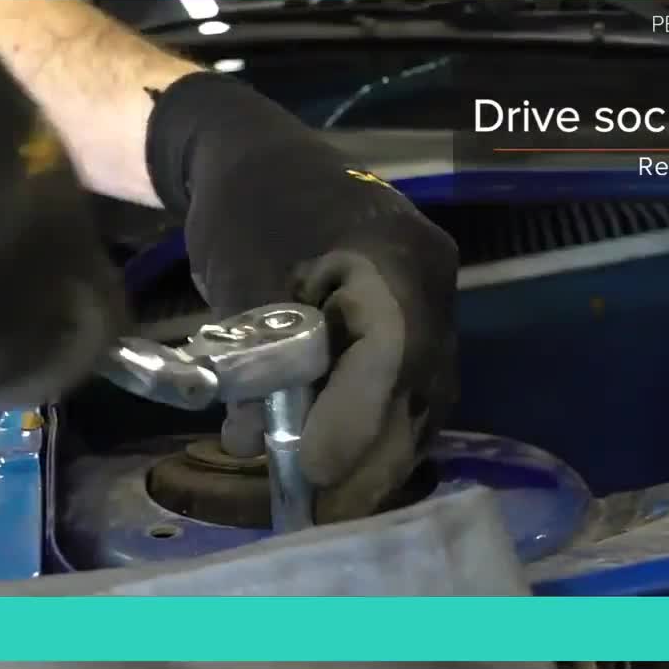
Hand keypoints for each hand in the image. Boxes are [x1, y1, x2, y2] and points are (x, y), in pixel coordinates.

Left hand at [147, 73, 458, 523]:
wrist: (254, 152)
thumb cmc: (243, 205)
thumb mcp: (239, 280)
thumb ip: (255, 362)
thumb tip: (254, 446)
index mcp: (393, 257)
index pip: (391, 354)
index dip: (356, 421)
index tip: (313, 474)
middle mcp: (429, 284)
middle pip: (417, 390)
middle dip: (370, 459)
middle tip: (321, 515)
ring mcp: (429, 304)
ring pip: (418, 398)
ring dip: (375, 454)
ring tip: (328, 505)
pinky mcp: (412, 322)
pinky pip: (407, 388)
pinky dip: (374, 429)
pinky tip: (340, 466)